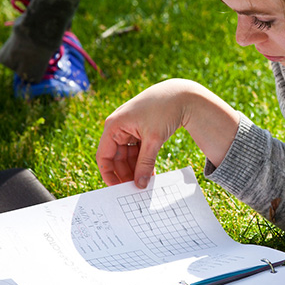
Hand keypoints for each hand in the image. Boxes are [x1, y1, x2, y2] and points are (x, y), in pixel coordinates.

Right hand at [96, 79, 239, 187]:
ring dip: (136, 169)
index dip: (109, 175)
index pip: (103, 156)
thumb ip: (145, 164)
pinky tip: (151, 173)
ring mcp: (128, 128)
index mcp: (114, 126)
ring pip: (127, 156)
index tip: (118, 190)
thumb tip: (140, 185)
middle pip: (116, 158)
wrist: (181, 94)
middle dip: (126, 174)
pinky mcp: (139, 129)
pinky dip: (143, 161)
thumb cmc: (164, 110)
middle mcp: (118, 127)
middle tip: (137, 190)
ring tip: (146, 183)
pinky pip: (136, 150)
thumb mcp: (154, 139)